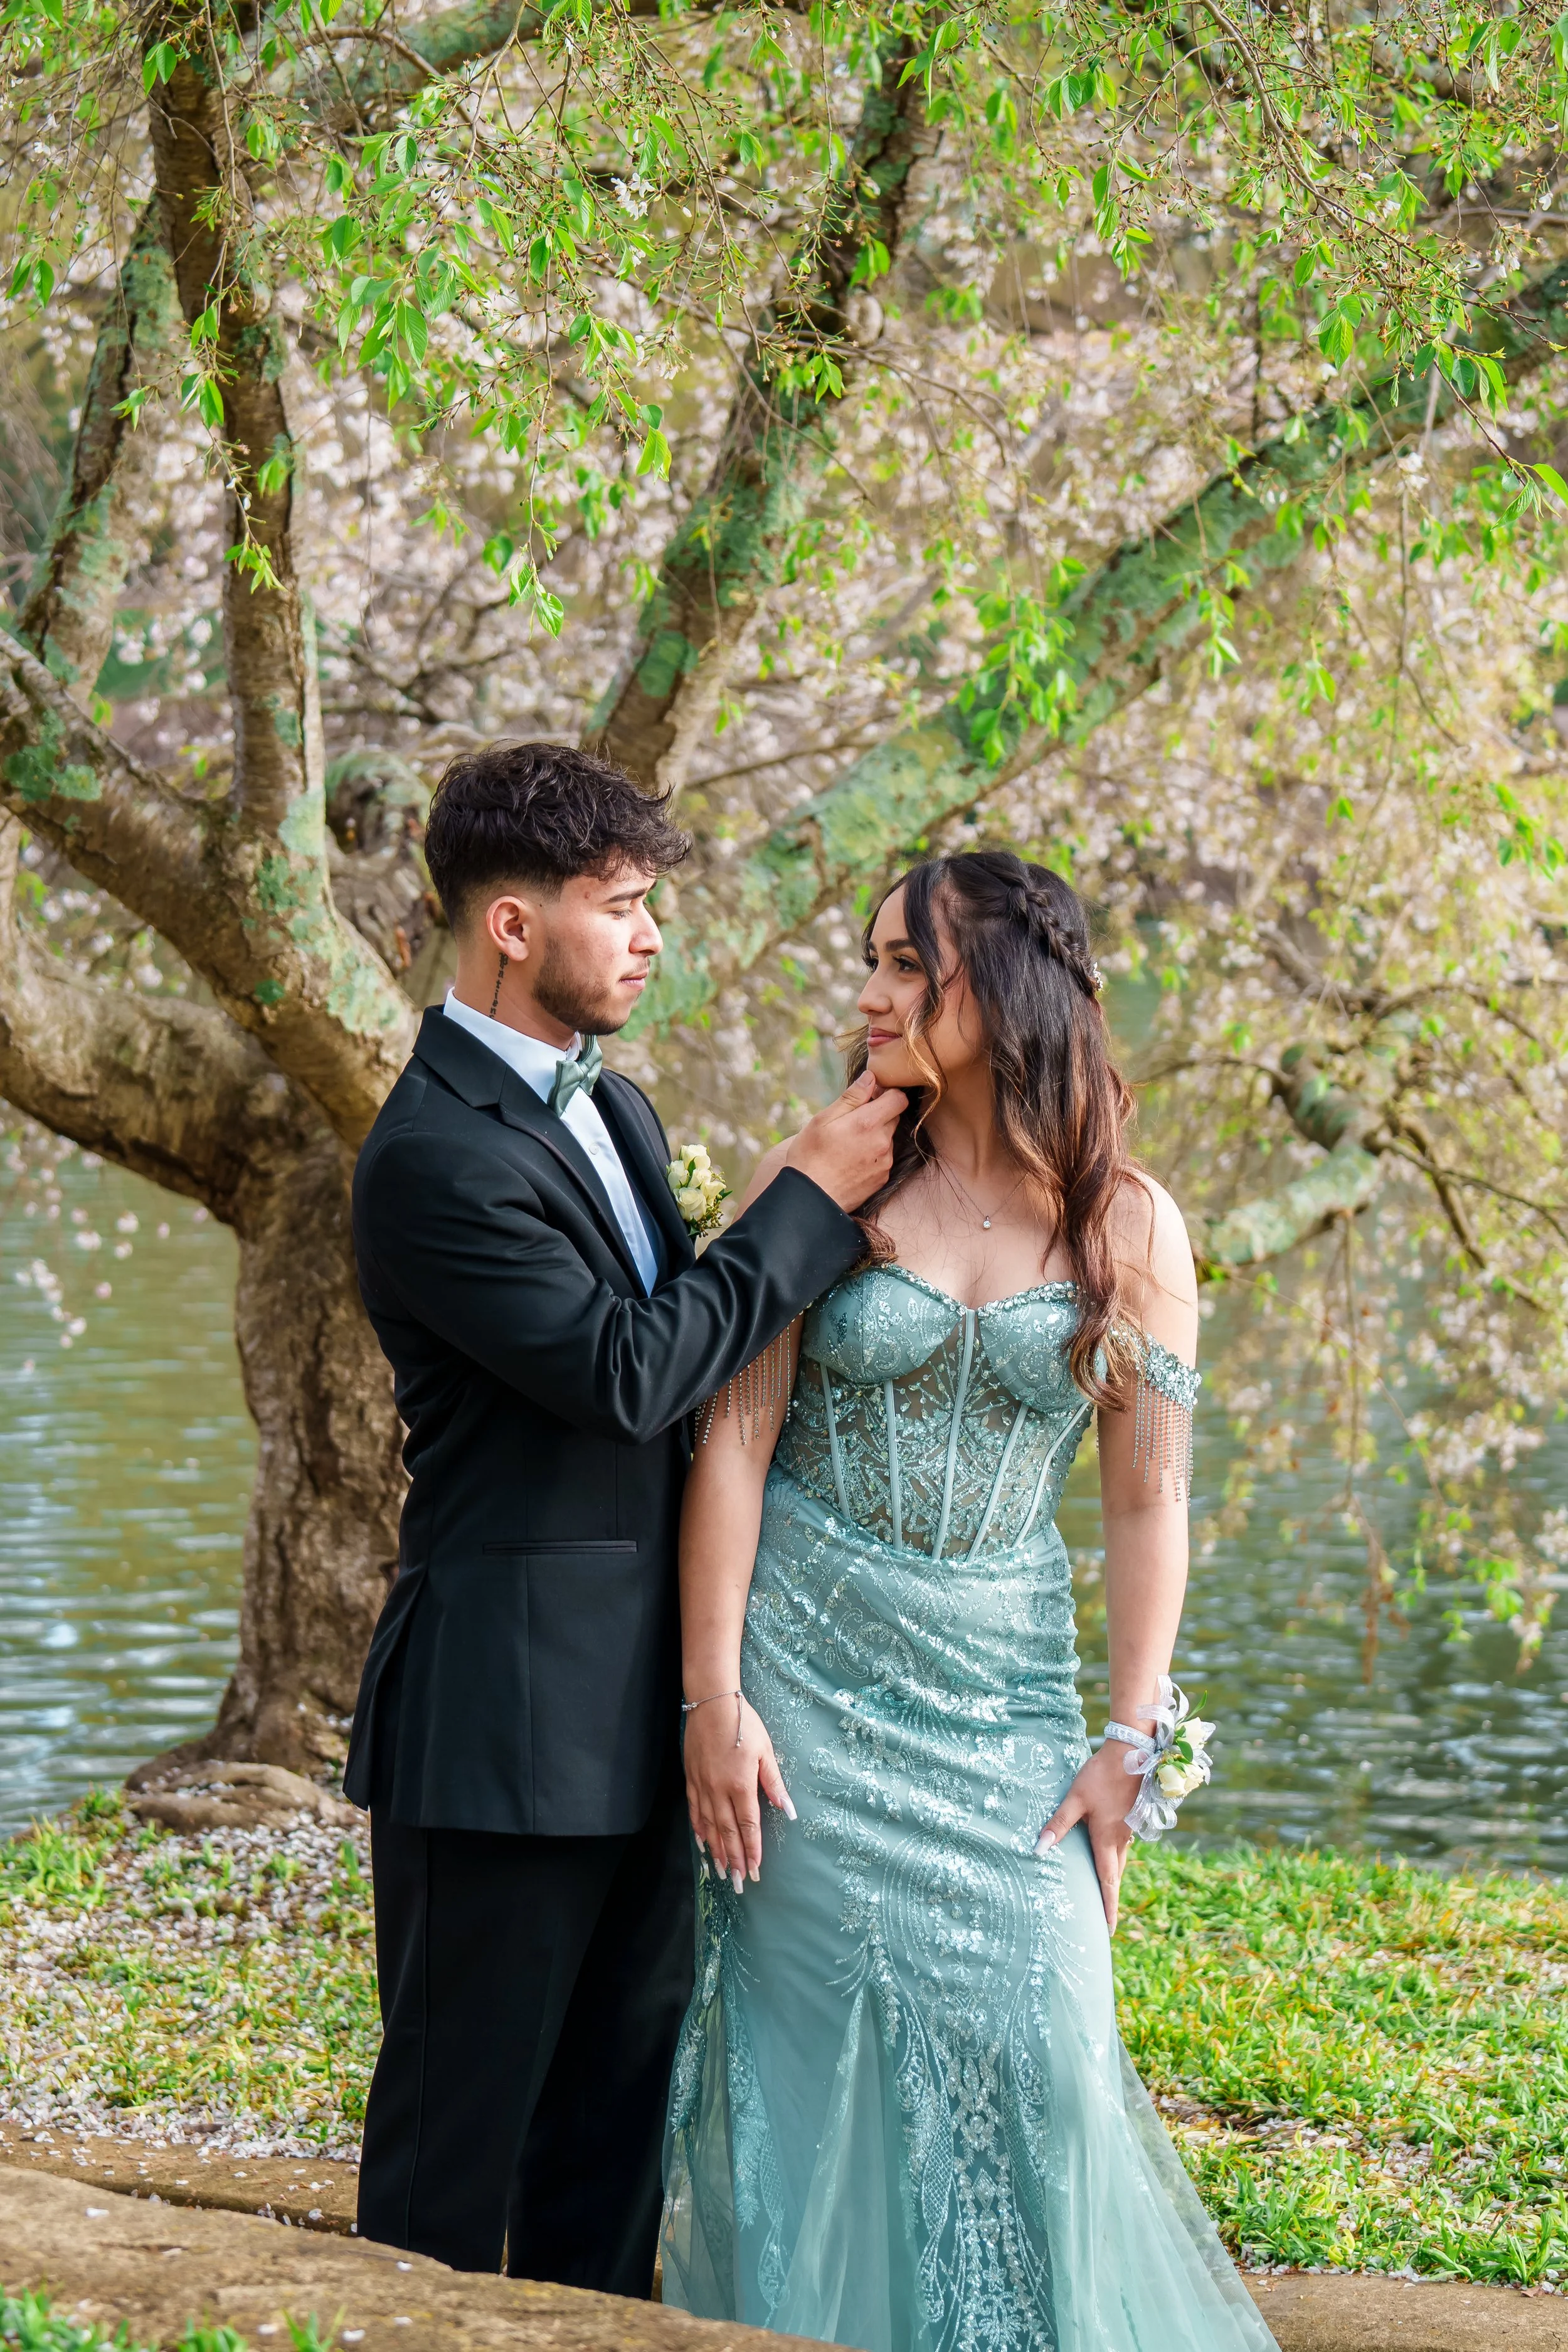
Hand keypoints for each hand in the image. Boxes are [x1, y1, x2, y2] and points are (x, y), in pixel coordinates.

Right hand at [684, 1693, 794, 1888]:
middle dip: (734, 1860)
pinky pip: (694, 1811)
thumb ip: (774, 1784)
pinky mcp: (691, 1779)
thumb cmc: (744, 1725)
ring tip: (720, 1872)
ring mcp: (702, 1787)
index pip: (748, 1826)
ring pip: (709, 1827)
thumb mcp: (766, 1751)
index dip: (752, 1850)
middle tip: (738, 1883)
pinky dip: (698, 1829)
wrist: (712, 1704)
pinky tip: (702, 1843)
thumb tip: (789, 1811)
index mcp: (741, 1785)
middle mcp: (719, 1791)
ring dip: (716, 1851)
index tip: (755, 1870)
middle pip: (728, 1833)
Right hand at [785, 1071, 906, 1211]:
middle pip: (894, 1117)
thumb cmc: (810, 1155)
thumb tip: (871, 1077)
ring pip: (888, 1138)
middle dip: (879, 1114)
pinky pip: (884, 1157)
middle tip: (852, 1121)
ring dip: (875, 1135)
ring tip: (848, 1144)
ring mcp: (885, 1162)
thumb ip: (851, 1097)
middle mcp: (883, 1142)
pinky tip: (852, 1160)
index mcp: (868, 1123)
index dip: (886, 1093)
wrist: (811, 1198)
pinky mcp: (883, 1178)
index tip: (870, 1097)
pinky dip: (873, 1154)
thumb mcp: (823, 1120)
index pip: (899, 1099)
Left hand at [1035, 1739, 1137, 1930]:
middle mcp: (1122, 1839)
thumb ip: (1058, 1824)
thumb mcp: (1075, 1799)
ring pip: (1120, 1861)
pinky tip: (1106, 1854)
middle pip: (1115, 1875)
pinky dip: (1114, 1859)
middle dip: (1109, 1898)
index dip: (1108, 1907)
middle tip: (1104, 1920)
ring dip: (1112, 1879)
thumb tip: (1039, 1850)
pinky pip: (1121, 1847)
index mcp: (1108, 1840)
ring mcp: (1129, 1829)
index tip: (1108, 1931)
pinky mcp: (1130, 1817)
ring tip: (1103, 1893)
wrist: (1134, 1753)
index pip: (1107, 1883)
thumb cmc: (1101, 1776)